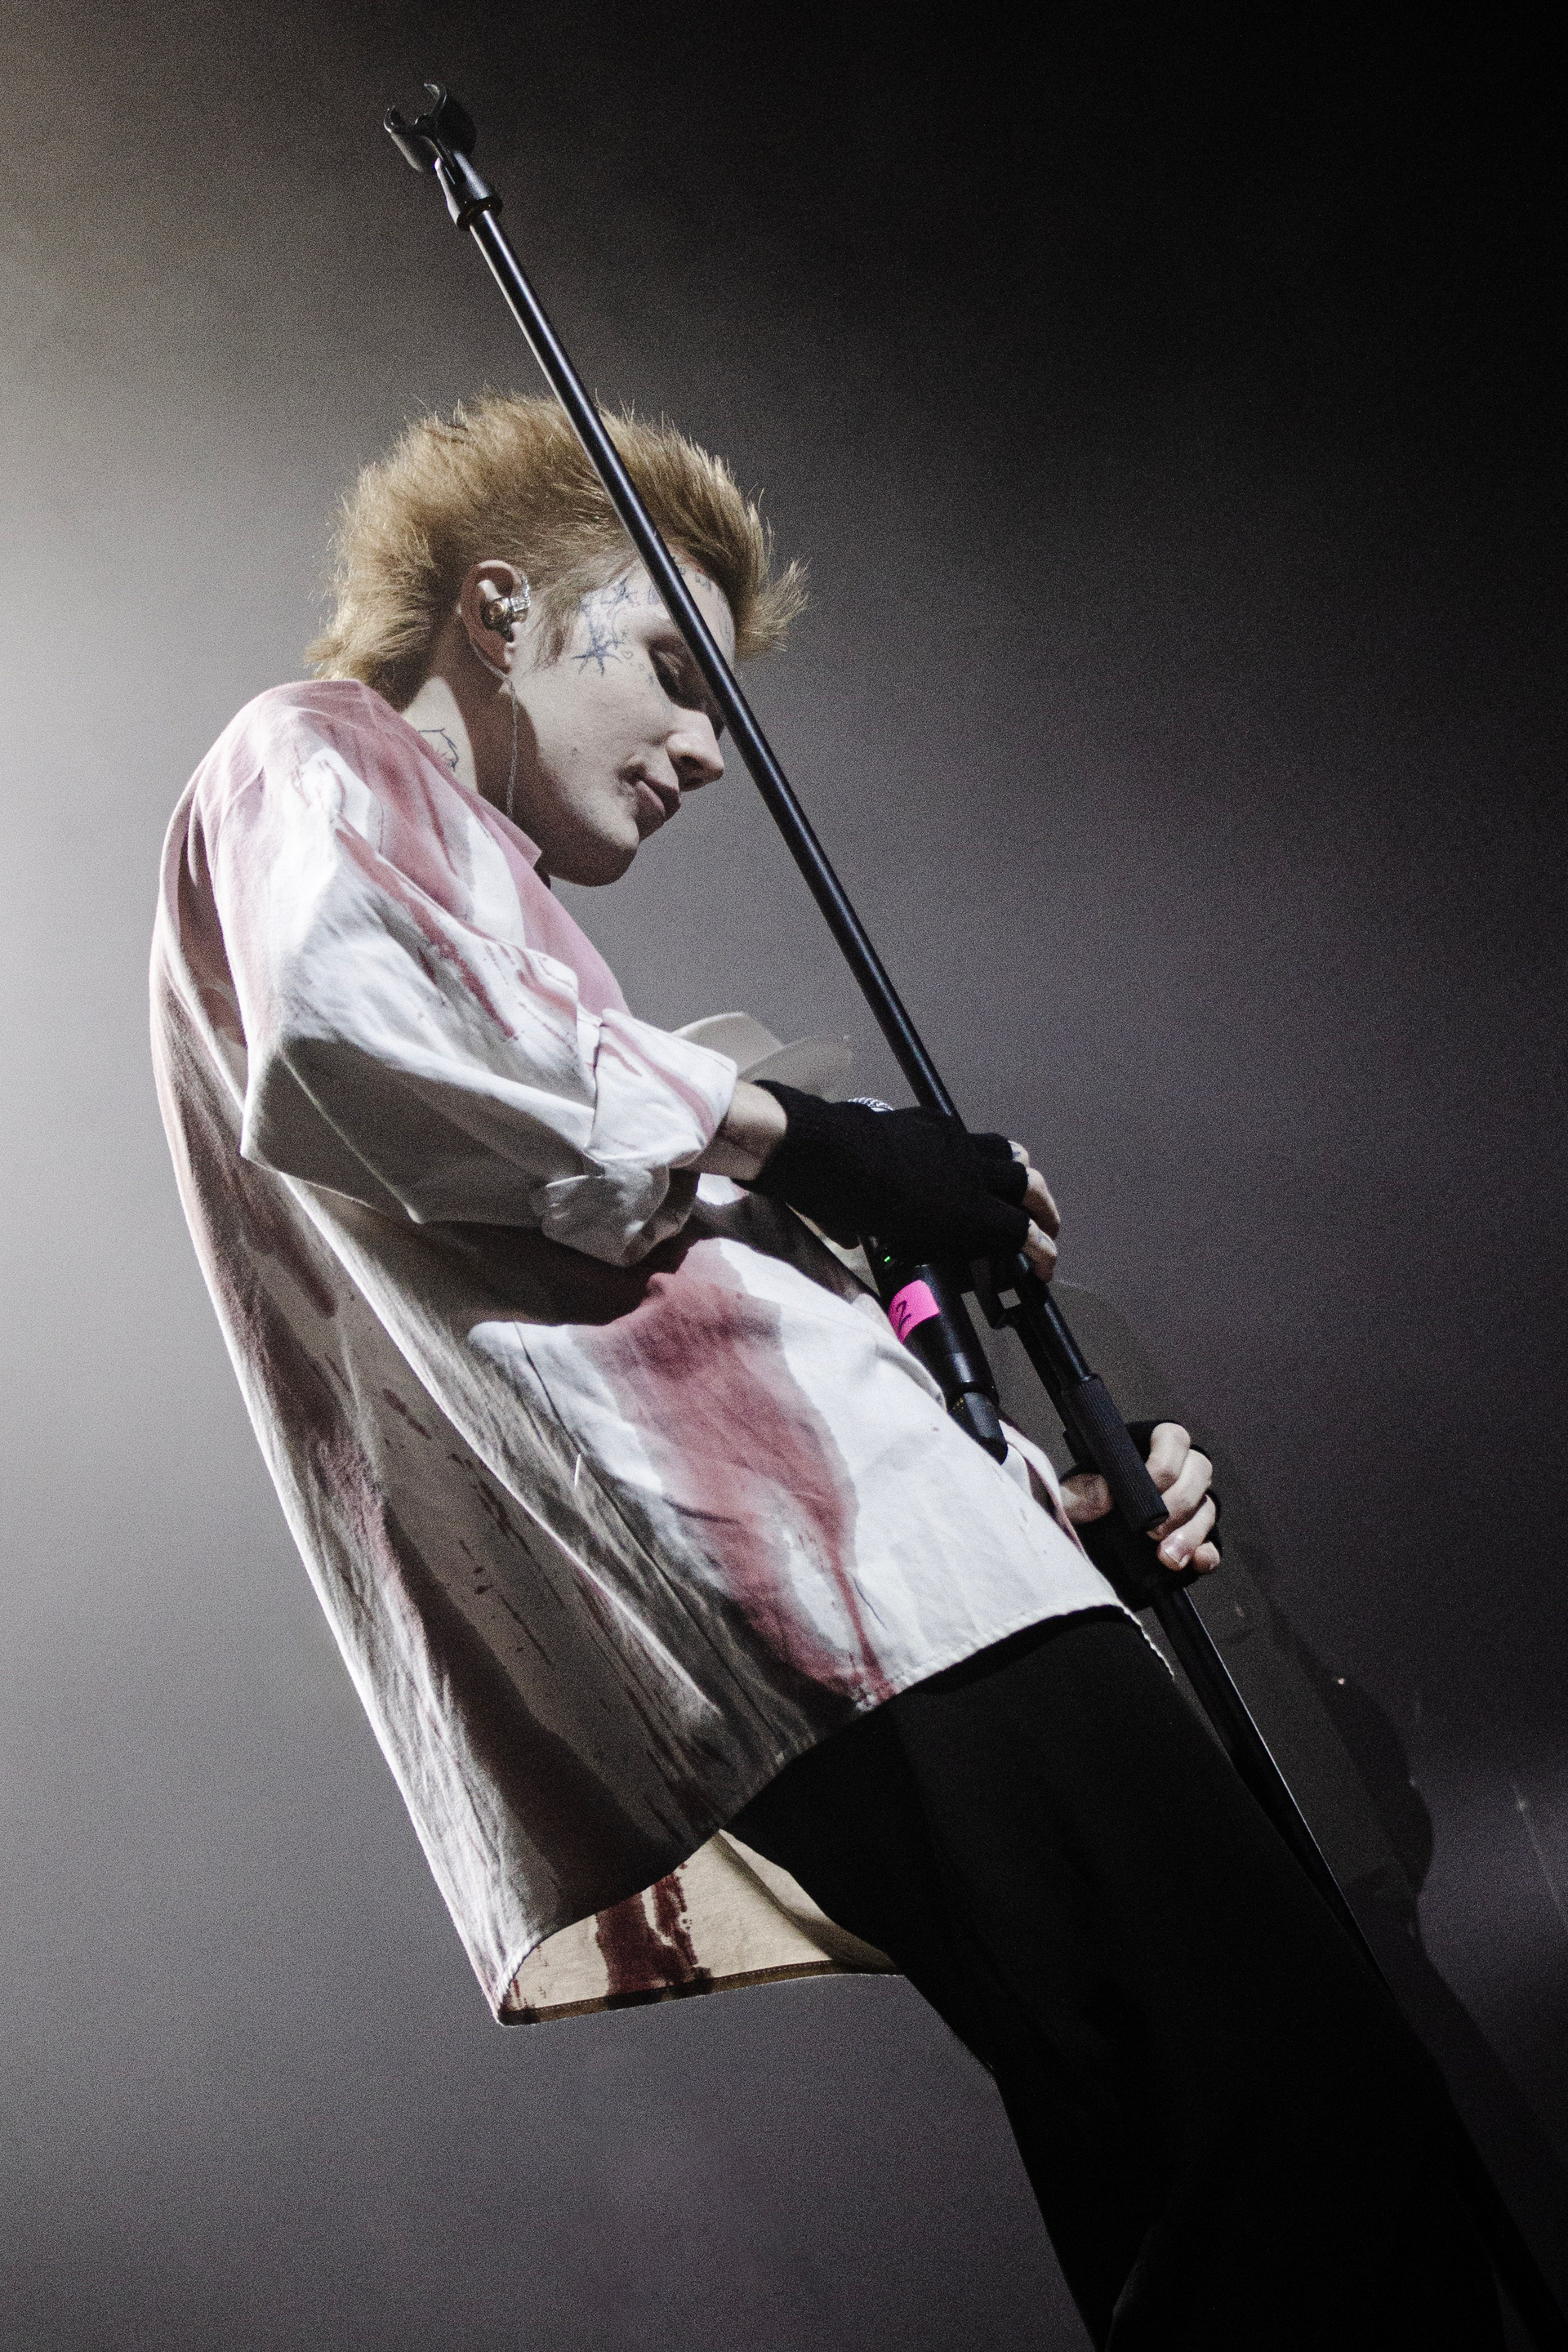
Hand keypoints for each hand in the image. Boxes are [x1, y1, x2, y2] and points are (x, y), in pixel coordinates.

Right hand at [723, 1082, 1062, 1271]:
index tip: (989, 1186)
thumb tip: (846, 1229)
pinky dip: (1037, 1249)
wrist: (827, 1150)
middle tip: (1037, 1210)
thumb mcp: (846, 1160)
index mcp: (928, 1128)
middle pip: (1011, 1159)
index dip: (987, 1170)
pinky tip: (1043, 1267)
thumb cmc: (821, 1151)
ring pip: (1027, 1187)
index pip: (973, 1146)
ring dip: (1042, 1213)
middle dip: (1029, 1187)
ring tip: (1048, 1240)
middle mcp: (956, 1143)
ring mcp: (968, 1173)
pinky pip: (1018, 1230)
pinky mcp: (970, 1210)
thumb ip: (859, 1189)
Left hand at [1062, 1422, 1219, 1574]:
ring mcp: (1188, 1507)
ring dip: (1191, 1533)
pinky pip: (1212, 1543)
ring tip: (1167, 1557)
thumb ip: (1077, 1492)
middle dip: (1180, 1502)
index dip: (1165, 1462)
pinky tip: (1196, 1562)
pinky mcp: (1194, 1539)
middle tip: (1153, 1530)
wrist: (1081, 1546)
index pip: (1173, 1438)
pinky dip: (1206, 1553)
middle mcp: (1175, 1473)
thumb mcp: (1067, 1498)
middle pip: (1199, 1471)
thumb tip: (1105, 1494)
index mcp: (1144, 1449)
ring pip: (1207, 1507)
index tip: (1147, 1489)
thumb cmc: (1077, 1509)